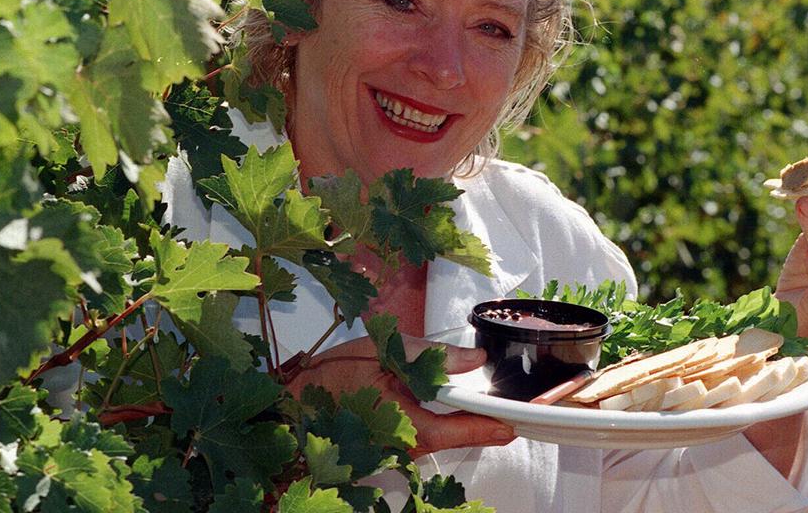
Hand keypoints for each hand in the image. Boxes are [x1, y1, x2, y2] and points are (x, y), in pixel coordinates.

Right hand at [285, 334, 515, 456]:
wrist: (288, 410)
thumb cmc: (327, 382)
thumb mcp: (381, 354)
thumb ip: (430, 356)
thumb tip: (474, 358)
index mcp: (410, 426)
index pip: (465, 427)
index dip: (496, 421)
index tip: (520, 419)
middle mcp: (409, 448)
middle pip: (457, 433)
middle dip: (477, 416)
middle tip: (500, 403)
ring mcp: (398, 453)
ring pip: (439, 434)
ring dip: (453, 416)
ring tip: (461, 395)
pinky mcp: (388, 452)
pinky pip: (420, 435)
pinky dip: (431, 418)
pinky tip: (427, 401)